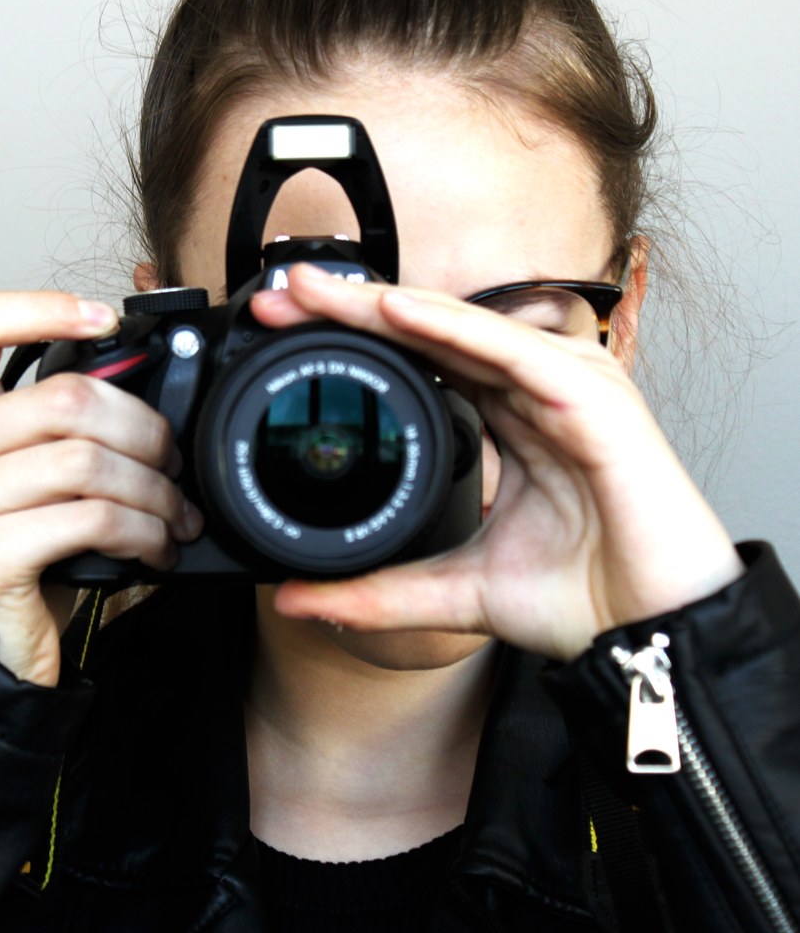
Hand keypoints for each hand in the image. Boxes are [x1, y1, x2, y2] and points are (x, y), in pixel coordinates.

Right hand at [0, 291, 202, 684]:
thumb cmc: (14, 561)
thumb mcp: (27, 481)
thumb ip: (60, 430)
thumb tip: (151, 393)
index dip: (40, 308)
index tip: (104, 320)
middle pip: (68, 398)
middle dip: (146, 433)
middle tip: (174, 467)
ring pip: (90, 460)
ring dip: (156, 492)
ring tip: (175, 516)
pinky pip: (94, 517)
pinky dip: (145, 531)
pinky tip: (157, 547)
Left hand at [250, 265, 743, 660]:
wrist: (650, 639)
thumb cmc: (579, 601)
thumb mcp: (455, 590)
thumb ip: (377, 590)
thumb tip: (295, 600)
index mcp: (505, 417)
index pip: (421, 360)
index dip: (355, 342)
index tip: (284, 337)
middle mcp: (532, 391)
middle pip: (431, 333)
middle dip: (353, 311)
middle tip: (283, 296)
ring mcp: (564, 387)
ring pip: (463, 329)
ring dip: (386, 306)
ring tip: (318, 294)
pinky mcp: (593, 400)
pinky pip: (512, 352)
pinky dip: (452, 329)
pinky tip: (395, 312)